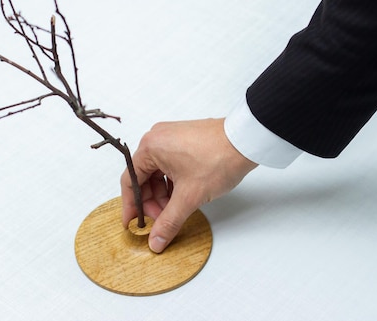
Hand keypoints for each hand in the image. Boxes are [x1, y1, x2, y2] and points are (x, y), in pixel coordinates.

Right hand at [120, 118, 257, 252]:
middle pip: (143, 177)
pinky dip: (173, 182)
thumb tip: (156, 240)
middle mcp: (156, 138)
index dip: (131, 206)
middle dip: (152, 202)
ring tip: (175, 211)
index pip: (130, 181)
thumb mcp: (189, 197)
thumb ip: (169, 221)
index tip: (133, 223)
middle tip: (161, 221)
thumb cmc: (218, 159)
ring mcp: (170, 136)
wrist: (246, 141)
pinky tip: (183, 195)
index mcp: (150, 147)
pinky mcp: (184, 138)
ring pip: (157, 172)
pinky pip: (169, 164)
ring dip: (163, 194)